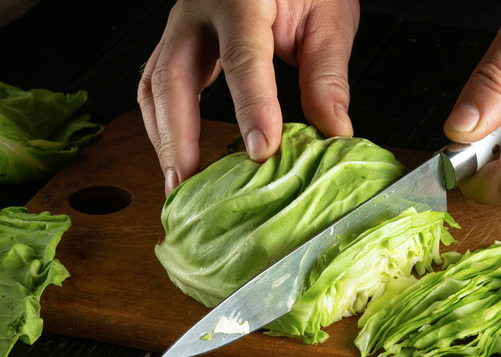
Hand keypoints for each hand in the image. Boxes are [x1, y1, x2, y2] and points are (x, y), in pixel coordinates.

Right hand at [138, 0, 359, 195]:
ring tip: (178, 182)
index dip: (251, 107)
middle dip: (178, 135)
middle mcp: (200, 9)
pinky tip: (176, 153)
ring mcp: (182, 24)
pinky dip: (163, 123)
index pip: (243, 56)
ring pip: (154, 82)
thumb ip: (327, 75)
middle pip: (173, 74)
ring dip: (162, 137)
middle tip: (189, 184)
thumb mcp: (329, 16)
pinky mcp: (179, 40)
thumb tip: (334, 131)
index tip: (262, 151)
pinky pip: (157, 83)